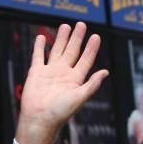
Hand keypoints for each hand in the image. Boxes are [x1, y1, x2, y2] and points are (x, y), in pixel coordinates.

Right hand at [16, 22, 108, 143]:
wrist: (40, 119)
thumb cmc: (61, 111)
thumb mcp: (80, 97)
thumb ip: (92, 84)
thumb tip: (106, 72)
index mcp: (76, 79)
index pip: (86, 59)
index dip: (91, 48)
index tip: (96, 36)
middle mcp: (64, 73)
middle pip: (72, 51)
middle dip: (77, 38)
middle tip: (81, 24)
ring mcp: (50, 72)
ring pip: (56, 50)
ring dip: (61, 38)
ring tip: (65, 26)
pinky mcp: (36, 72)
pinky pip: (38, 56)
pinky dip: (39, 46)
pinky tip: (41, 37)